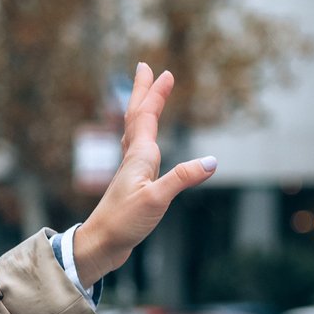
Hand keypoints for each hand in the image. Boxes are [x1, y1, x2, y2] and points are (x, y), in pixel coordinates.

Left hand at [76, 63, 215, 278]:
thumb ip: (182, 178)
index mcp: (139, 157)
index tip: (163, 72)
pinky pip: (138, 149)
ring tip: (146, 96)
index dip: (154, 94)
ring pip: (135, 131)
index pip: (145, 116)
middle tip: (147, 68)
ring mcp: (132, 171)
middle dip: (143, 92)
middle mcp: (133, 159)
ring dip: (142, 110)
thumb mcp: (157, 200)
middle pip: (136, 117)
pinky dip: (143, 135)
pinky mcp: (133, 184)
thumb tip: (212, 162)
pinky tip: (146, 143)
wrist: (101, 244)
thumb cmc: (123, 222)